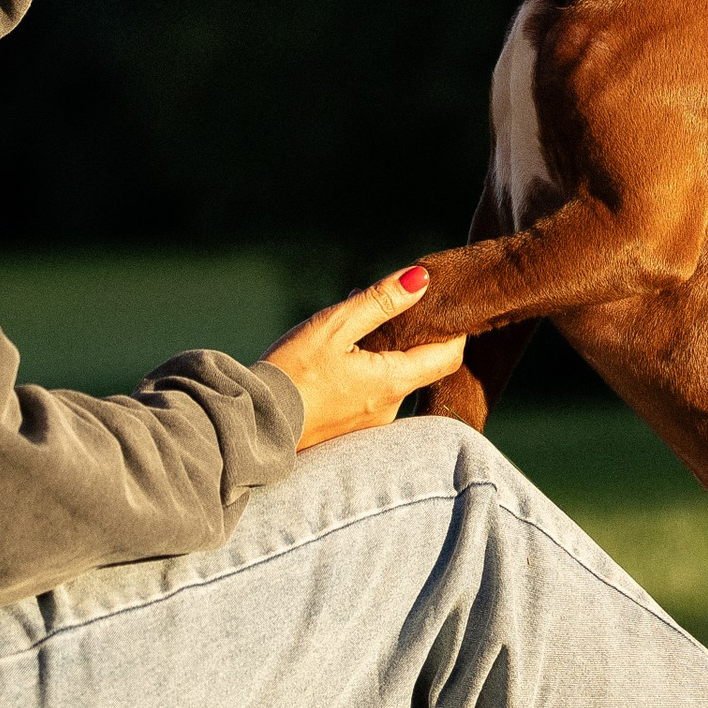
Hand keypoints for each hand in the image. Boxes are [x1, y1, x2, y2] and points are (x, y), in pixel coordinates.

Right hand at [262, 268, 465, 451]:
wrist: (255, 423)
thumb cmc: (293, 372)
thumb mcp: (335, 326)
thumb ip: (381, 301)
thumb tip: (422, 279)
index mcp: (393, 381)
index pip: (448, 357)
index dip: (453, 330)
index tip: (442, 308)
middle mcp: (389, 408)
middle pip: (420, 365)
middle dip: (408, 333)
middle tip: (385, 306)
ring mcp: (369, 422)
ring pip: (390, 376)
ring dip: (380, 348)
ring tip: (347, 323)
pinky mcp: (348, 428)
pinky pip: (369, 392)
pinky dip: (363, 368)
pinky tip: (333, 352)